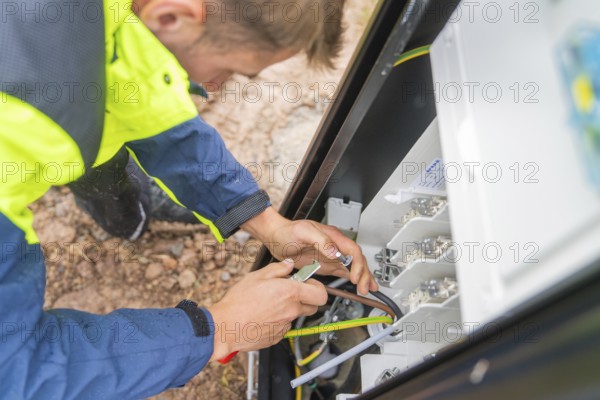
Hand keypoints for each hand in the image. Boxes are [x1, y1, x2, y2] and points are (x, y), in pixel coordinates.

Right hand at [207, 259, 325, 360]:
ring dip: (290, 309)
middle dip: (306, 299)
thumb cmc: (238, 302)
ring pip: (296, 316)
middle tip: (290, 292)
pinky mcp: (277, 337)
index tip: (308, 283)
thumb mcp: (257, 276)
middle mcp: (291, 311)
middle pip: (313, 307)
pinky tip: (264, 315)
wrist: (226, 326)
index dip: (317, 287)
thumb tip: (289, 265)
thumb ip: (278, 269)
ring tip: (271, 304)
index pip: (321, 294)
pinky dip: (278, 321)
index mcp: (290, 293)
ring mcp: (285, 326)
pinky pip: (284, 327)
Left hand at [241, 207, 377, 294]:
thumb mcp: (304, 232)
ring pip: (352, 266)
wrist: (276, 236)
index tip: (355, 276)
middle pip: (356, 260)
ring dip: (362, 277)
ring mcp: (331, 256)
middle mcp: (334, 246)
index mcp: (332, 237)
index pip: (352, 250)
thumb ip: (321, 240)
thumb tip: (335, 252)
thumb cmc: (287, 231)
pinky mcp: (326, 264)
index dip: (357, 264)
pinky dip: (352, 278)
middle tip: (364, 288)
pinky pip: (343, 272)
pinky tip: (358, 285)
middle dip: (363, 274)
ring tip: (369, 289)